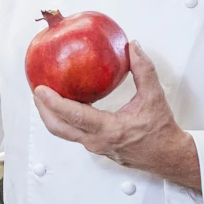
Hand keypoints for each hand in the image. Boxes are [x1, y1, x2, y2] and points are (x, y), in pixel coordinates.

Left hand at [31, 41, 201, 189]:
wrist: (167, 156)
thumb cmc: (161, 131)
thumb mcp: (154, 97)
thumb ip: (143, 70)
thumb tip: (133, 47)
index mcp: (109, 129)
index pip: (74, 116)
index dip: (54, 102)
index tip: (40, 89)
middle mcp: (97, 141)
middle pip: (59, 128)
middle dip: (43, 109)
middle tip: (36, 90)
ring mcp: (95, 146)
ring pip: (64, 132)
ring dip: (51, 115)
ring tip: (44, 97)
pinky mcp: (97, 147)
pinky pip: (74, 133)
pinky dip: (64, 119)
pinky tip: (65, 104)